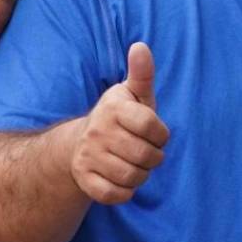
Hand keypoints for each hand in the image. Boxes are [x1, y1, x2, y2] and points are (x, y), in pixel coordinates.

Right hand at [69, 42, 169, 204]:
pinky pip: (115, 195)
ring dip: (142, 175)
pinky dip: (125, 192)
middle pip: (146, 156)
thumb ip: (142, 73)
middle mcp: (97, 131)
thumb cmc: (120, 117)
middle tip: (147, 152)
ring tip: (136, 165)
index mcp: (113, 108)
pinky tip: (123, 179)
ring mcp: (88, 156)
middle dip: (154, 157)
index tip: (156, 134)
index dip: (161, 135)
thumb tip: (140, 46)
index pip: (151, 126)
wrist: (80, 143)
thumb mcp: (134, 94)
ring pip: (133, 177)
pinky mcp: (84, 179)